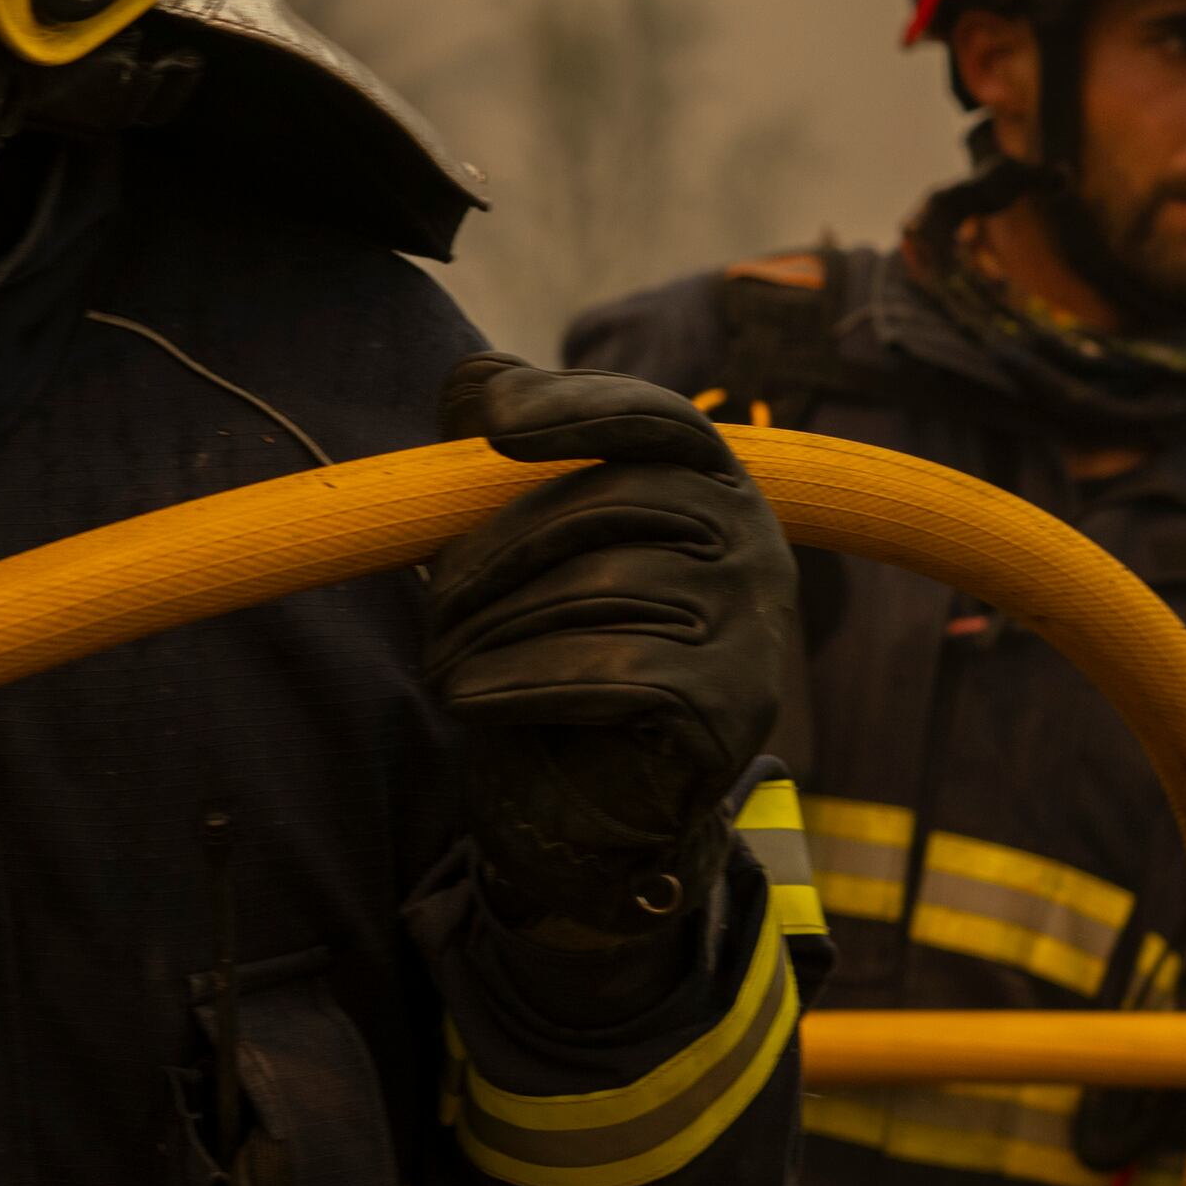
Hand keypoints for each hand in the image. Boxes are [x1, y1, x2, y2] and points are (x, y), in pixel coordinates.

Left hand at [423, 356, 794, 953]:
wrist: (591, 807)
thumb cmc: (558, 659)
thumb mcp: (525, 555)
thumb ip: (505, 466)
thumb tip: (476, 377)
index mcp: (714, 487)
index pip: (661, 418)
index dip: (578, 407)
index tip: (492, 422)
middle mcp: (754, 542)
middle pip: (613, 501)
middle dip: (499, 548)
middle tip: (431, 601)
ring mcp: (754, 622)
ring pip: (602, 587)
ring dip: (496, 627)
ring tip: (444, 663)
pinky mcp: (735, 701)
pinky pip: (613, 668)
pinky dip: (522, 682)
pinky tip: (470, 699)